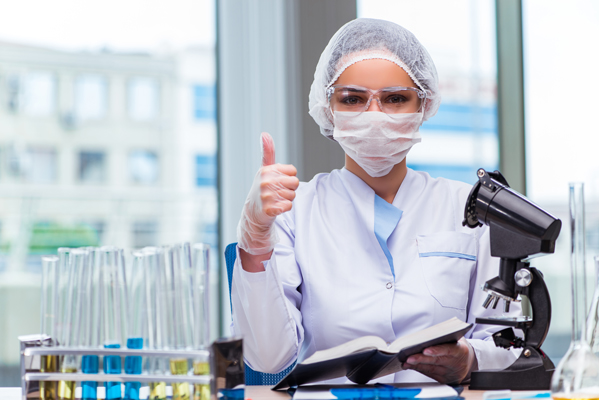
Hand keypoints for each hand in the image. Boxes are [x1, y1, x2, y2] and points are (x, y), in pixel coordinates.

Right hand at [237, 132, 299, 255]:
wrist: (252, 212)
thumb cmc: (262, 189)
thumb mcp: (264, 170)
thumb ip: (268, 152)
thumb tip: (265, 133)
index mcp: (266, 170)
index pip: (293, 171)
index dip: (289, 177)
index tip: (279, 182)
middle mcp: (265, 182)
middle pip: (295, 182)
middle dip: (290, 189)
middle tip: (278, 193)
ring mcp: (266, 196)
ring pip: (292, 195)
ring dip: (287, 199)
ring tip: (276, 200)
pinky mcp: (268, 209)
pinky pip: (288, 206)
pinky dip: (285, 208)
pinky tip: (276, 208)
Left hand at [402, 338, 476, 383]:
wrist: (468, 361)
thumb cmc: (458, 345)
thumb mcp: (456, 338)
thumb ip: (444, 336)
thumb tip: (425, 336)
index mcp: (461, 350)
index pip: (448, 350)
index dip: (437, 350)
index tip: (425, 350)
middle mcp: (456, 364)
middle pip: (437, 361)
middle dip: (421, 359)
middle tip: (409, 357)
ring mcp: (450, 373)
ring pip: (431, 369)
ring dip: (417, 365)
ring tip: (406, 361)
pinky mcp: (444, 380)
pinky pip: (429, 374)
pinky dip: (419, 369)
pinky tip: (410, 365)